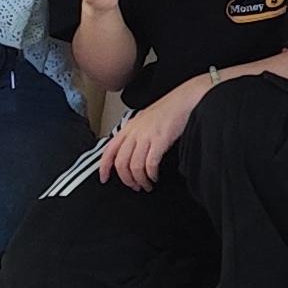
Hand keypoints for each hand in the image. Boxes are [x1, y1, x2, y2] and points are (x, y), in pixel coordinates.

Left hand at [100, 71, 216, 187]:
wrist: (184, 100)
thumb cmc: (168, 110)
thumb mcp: (144, 120)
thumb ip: (135, 134)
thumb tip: (130, 152)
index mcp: (128, 128)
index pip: (109, 151)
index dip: (104, 167)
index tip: (104, 179)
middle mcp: (134, 133)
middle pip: (121, 163)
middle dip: (126, 179)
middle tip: (134, 186)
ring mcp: (146, 136)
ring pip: (135, 166)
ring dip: (140, 180)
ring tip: (147, 185)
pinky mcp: (160, 141)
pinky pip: (150, 164)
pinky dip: (151, 175)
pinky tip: (155, 177)